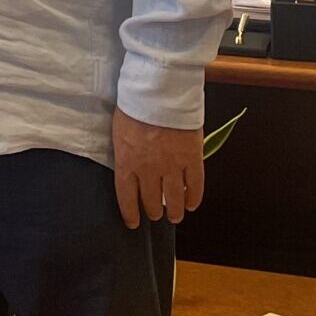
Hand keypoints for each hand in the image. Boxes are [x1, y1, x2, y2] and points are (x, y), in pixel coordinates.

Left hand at [111, 108, 204, 228]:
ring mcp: (173, 166)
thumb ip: (125, 153)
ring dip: (175, 211)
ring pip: (174, 198)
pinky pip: (195, 185)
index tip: (133, 222)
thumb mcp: (120, 131)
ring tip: (175, 217)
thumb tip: (128, 166)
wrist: (158, 92)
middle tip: (155, 214)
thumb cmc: (134, 106)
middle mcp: (149, 170)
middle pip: (152, 200)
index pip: (127, 197)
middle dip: (153, 211)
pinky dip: (194, 197)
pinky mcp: (192, 158)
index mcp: (127, 163)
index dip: (130, 213)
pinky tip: (192, 204)